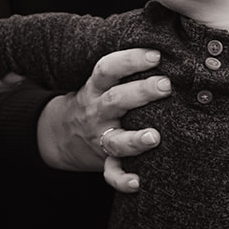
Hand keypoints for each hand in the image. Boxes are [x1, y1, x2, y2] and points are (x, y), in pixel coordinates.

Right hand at [37, 47, 166, 194]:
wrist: (62, 134)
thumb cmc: (97, 101)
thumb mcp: (101, 83)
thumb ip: (125, 70)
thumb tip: (166, 46)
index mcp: (95, 89)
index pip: (107, 69)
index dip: (129, 60)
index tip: (155, 54)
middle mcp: (97, 112)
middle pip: (116, 100)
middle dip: (141, 92)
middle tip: (166, 85)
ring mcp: (100, 138)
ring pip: (116, 140)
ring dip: (135, 139)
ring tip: (155, 136)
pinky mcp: (104, 161)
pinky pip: (111, 173)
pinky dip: (122, 180)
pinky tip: (138, 182)